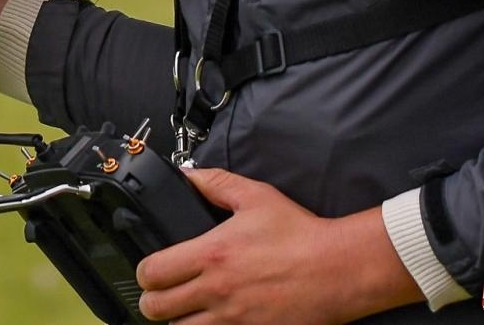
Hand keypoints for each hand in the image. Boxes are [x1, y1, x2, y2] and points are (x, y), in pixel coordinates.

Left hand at [134, 168, 421, 323]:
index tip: (151, 270)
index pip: (152, 272)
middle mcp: (217, 290)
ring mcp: (234, 318)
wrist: (339, 268)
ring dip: (179, 320)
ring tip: (185, 311)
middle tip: (161, 295)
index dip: (144, 273)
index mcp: (211, 254)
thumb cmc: (300, 234)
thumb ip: (216, 183)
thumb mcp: (255, 197)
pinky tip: (211, 320)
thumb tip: (189, 174)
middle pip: (157, 308)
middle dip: (153, 301)